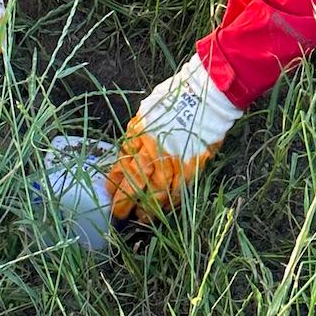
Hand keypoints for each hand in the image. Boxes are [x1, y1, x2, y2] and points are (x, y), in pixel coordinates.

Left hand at [104, 57, 241, 223]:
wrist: (203, 98)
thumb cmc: (173, 101)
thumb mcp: (145, 115)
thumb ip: (136, 137)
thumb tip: (128, 154)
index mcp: (136, 141)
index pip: (119, 171)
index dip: (114, 187)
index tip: (112, 195)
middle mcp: (150, 156)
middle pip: (133, 190)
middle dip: (125, 206)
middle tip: (121, 215)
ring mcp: (171, 166)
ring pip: (155, 198)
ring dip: (147, 211)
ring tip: (143, 218)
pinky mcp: (190, 171)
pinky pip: (177, 194)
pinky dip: (170, 204)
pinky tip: (166, 209)